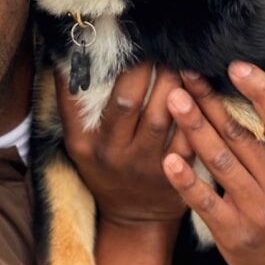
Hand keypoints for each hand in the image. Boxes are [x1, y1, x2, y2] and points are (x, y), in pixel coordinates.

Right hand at [56, 63, 192, 264]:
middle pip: (126, 102)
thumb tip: (67, 53)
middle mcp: (111, 154)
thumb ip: (74, 103)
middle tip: (154, 47)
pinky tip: (198, 87)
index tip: (111, 45)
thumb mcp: (80, 141)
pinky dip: (195, 109)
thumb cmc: (105, 166)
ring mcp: (143, 166)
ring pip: (161, 115)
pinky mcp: (175, 173)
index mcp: (83, 143)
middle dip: (142, 69)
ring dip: (170, 82)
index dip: (92, 68)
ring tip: (177, 60)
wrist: (133, 219)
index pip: (79, 98)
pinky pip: (188, 135)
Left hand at [162, 62, 264, 264]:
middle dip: (209, 100)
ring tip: (173, 98)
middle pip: (239, 134)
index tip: (237, 66)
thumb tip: (240, 82)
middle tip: (185, 73)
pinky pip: (205, 200)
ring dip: (193, 127)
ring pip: (219, 160)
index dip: (263, 92)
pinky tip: (168, 157)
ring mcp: (259, 212)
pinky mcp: (234, 233)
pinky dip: (186, 179)